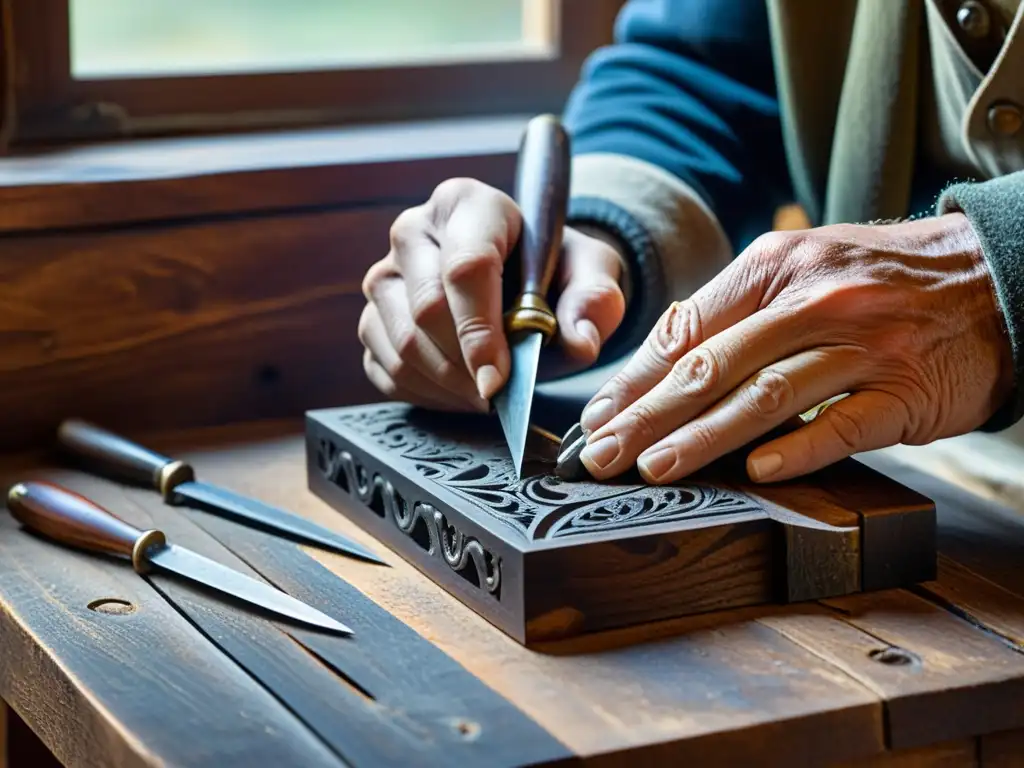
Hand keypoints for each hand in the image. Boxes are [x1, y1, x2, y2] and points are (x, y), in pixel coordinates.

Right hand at [359, 178, 626, 410]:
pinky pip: (386, 369)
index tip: (499, 379)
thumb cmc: (554, 269)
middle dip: (466, 366)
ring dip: (447, 385)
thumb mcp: (591, 273)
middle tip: (501, 394)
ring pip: (401, 345)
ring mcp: (386, 275)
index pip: (465, 267)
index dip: (481, 330)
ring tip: (487, 395)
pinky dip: (427, 394)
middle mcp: (414, 232)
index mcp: (467, 203)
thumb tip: (579, 341)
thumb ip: (594, 302)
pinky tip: (461, 393)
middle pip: (427, 310)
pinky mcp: (374, 317)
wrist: (525, 275)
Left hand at [576, 212, 1013, 483]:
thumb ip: (738, 314)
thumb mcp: (803, 271)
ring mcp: (859, 345)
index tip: (596, 416)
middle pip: (712, 366)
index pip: (686, 329)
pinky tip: (755, 473)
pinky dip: (797, 448)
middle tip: (600, 455)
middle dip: (647, 416)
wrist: (989, 274)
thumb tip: (663, 366)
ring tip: (655, 468)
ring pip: (765, 396)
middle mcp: (811, 301)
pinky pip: (841, 423)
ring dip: (703, 437)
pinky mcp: (902, 388)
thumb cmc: (878, 281)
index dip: (635, 379)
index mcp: (774, 267)